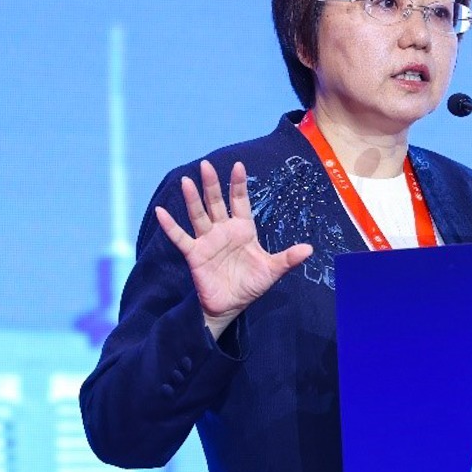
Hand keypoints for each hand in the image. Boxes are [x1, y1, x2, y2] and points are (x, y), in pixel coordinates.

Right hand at [155, 160, 311, 338]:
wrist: (231, 306)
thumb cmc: (251, 285)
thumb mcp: (273, 271)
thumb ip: (288, 258)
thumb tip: (310, 249)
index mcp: (243, 229)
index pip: (240, 201)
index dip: (239, 184)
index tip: (238, 165)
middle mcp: (223, 230)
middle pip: (216, 203)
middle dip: (212, 185)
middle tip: (206, 165)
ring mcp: (207, 240)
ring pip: (198, 215)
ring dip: (192, 199)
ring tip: (186, 181)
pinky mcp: (194, 254)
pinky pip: (180, 237)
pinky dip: (170, 226)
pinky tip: (161, 212)